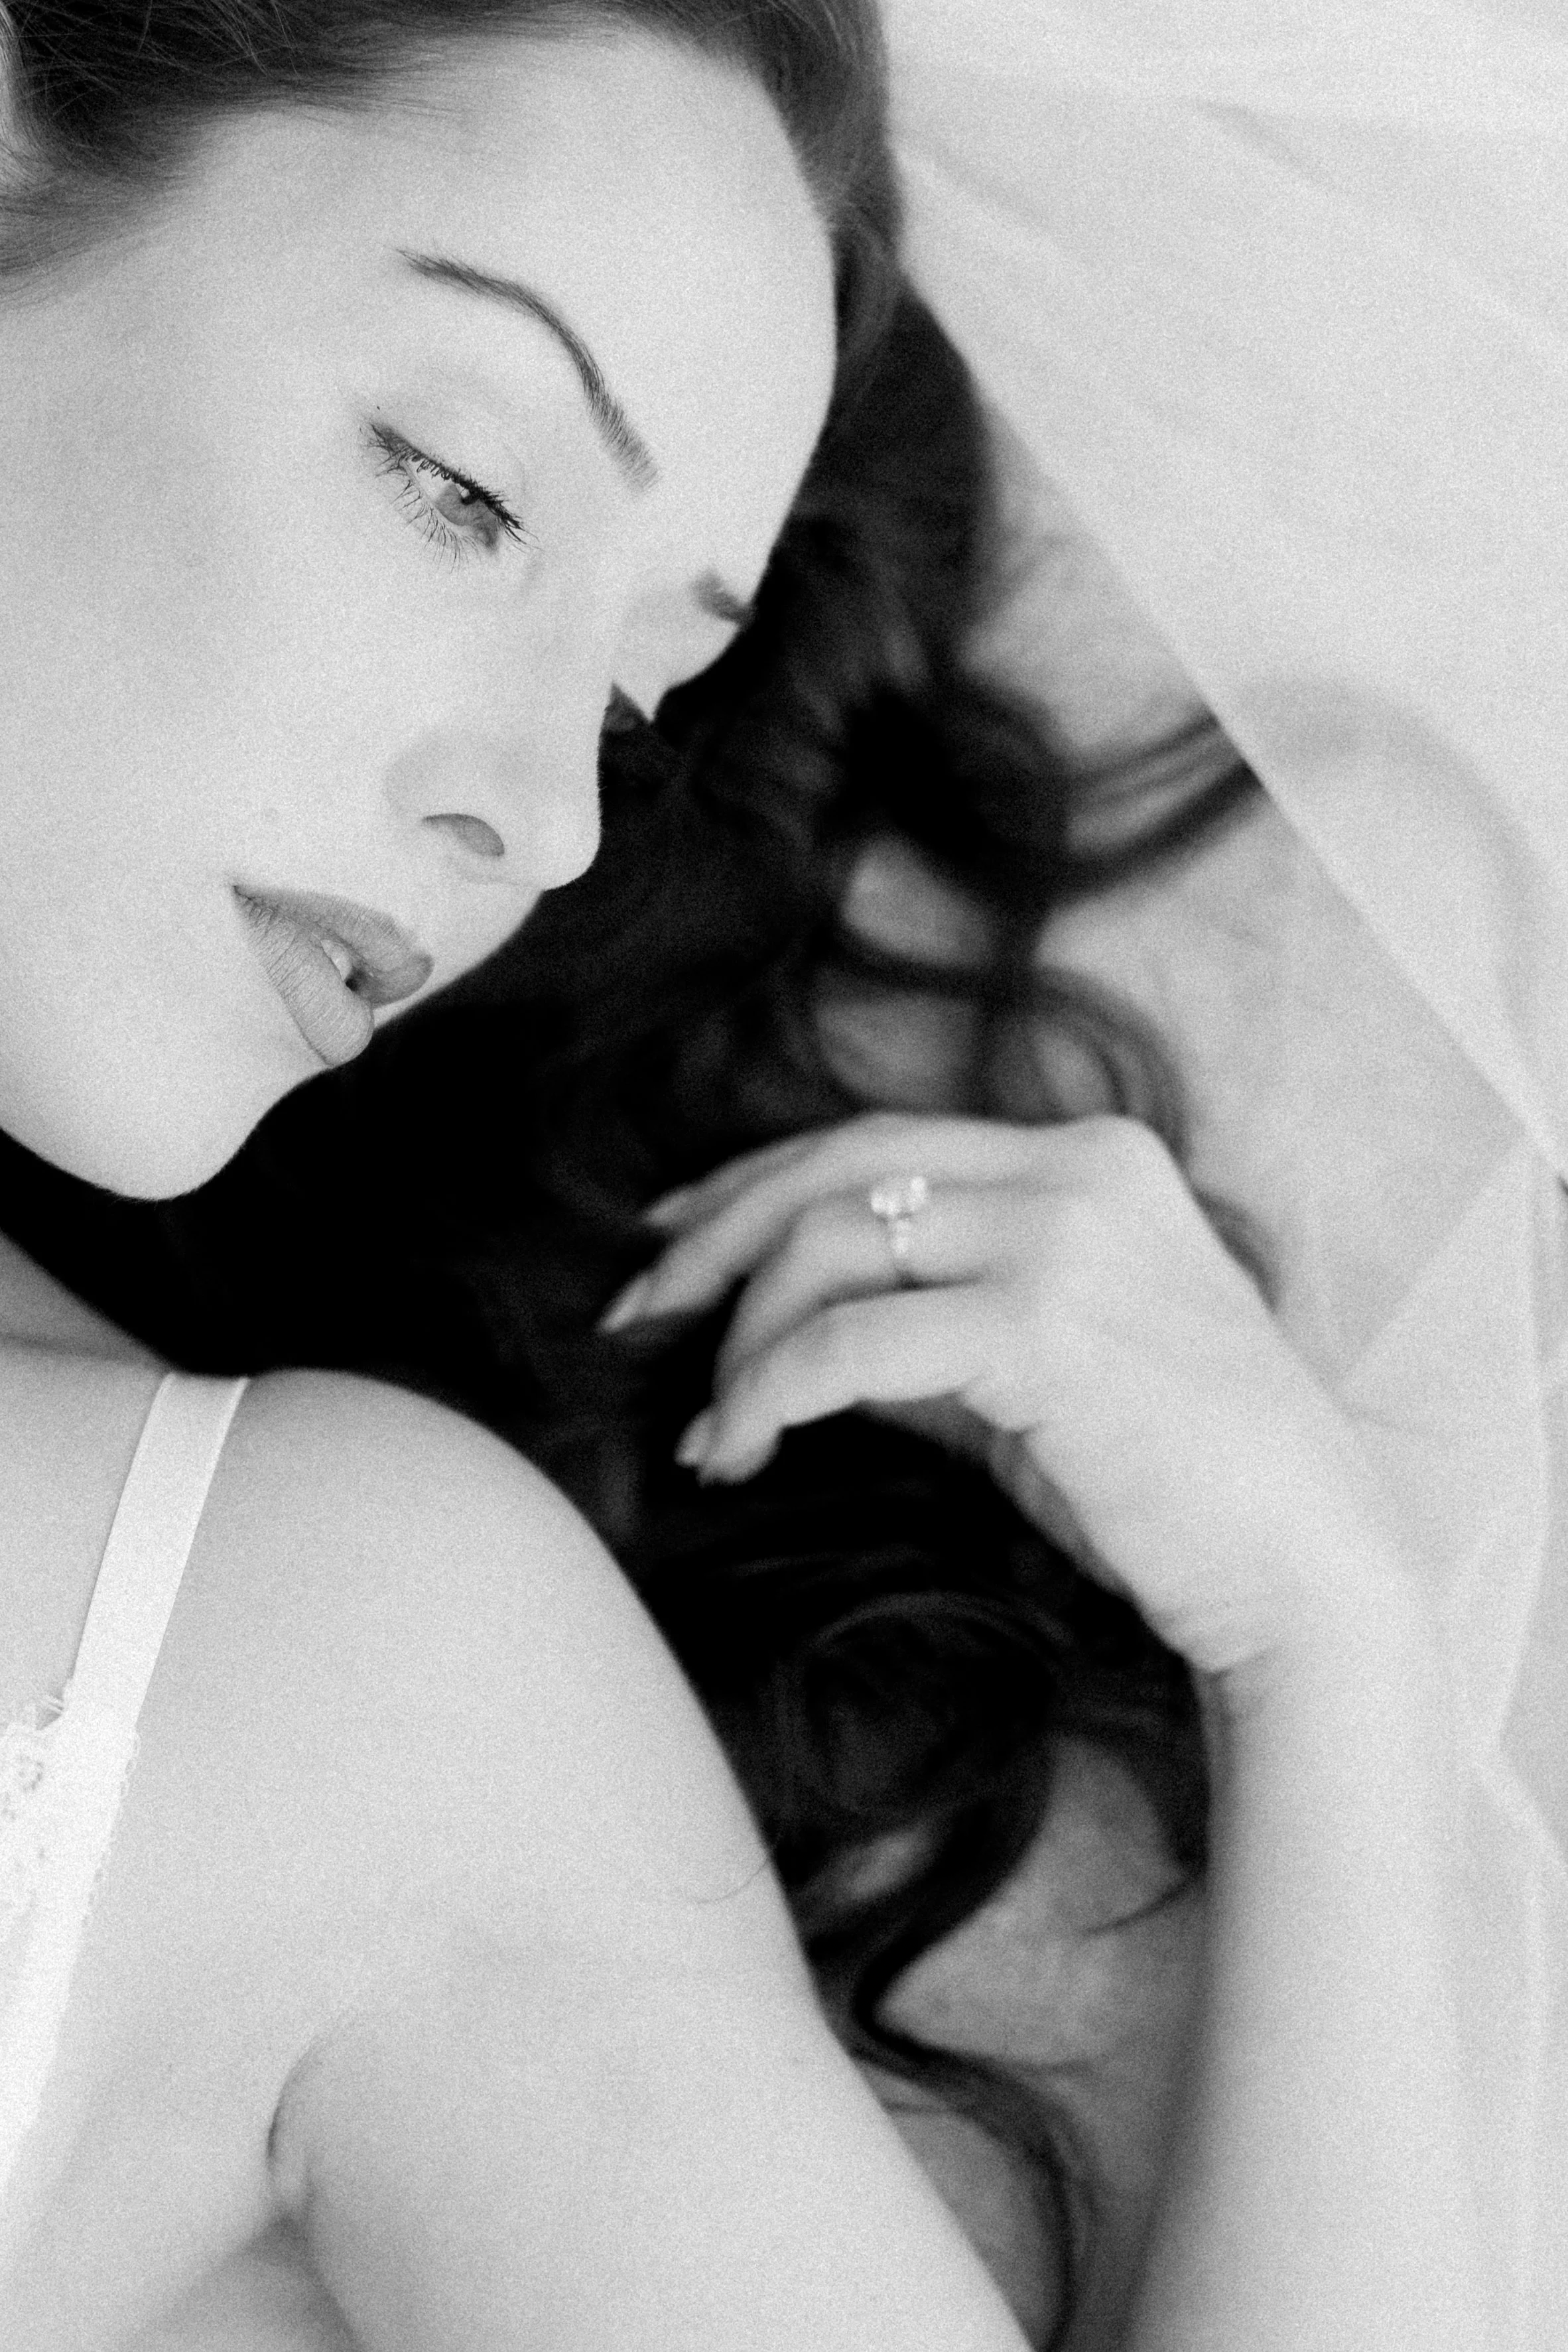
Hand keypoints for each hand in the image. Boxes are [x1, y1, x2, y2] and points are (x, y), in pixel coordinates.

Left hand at [602, 1113, 1411, 1680]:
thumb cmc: (1172, 1482)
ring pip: (830, 1244)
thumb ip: (928, 1325)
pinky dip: (771, 1389)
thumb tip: (790, 1328)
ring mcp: (1066, 1238)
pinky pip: (853, 1341)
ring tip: (702, 1423)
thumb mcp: (1035, 1373)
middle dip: (712, 1239)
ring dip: (738, 1337)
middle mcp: (1076, 1170)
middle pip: (836, 1167)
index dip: (752, 1183)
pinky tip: (739, 1444)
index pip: (877, 1139)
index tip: (669, 1242)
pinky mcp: (1046, 1327)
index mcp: (1086, 1158)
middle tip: (636, 1319)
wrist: (1299, 1570)